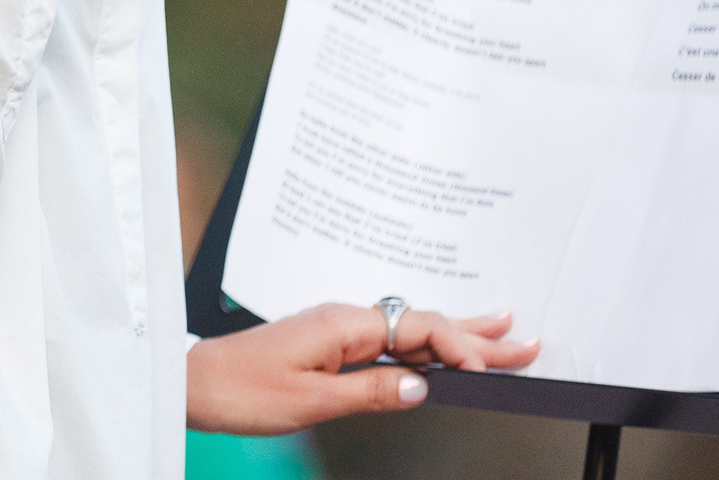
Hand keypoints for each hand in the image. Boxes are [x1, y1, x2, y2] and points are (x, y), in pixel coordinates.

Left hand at [186, 303, 539, 436]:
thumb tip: (422, 387)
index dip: (460, 349)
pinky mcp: (329, 344)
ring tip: (502, 333)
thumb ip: (369, 391)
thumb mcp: (310, 401)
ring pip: (410, 330)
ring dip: (457, 336)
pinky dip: (425, 345)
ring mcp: (338, 329)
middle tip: (526, 342)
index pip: (419, 329)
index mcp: (343, 324)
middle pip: (423, 323)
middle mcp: (344, 318)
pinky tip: (439, 352)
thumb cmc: (240, 390)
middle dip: (477, 335)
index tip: (492, 370)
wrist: (192, 383)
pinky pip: (390, 339)